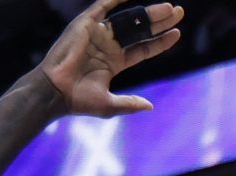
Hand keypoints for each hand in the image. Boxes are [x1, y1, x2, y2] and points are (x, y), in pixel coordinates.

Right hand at [40, 0, 184, 116]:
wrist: (55, 92)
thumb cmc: (78, 100)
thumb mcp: (110, 104)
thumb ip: (130, 103)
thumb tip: (150, 106)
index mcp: (114, 62)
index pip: (143, 49)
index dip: (160, 41)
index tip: (177, 34)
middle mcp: (108, 46)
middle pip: (140, 31)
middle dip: (159, 22)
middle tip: (179, 12)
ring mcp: (97, 34)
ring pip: (128, 19)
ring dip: (147, 13)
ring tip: (169, 8)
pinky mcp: (85, 25)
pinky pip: (102, 7)